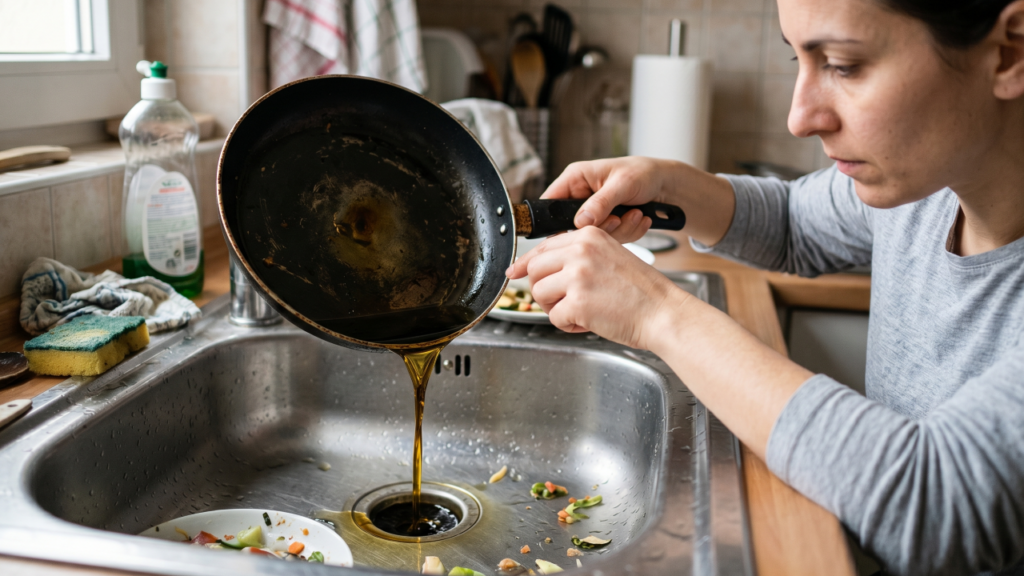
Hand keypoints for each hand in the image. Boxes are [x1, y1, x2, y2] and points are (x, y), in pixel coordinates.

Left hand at [505, 227, 690, 348]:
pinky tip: (588, 322)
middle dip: (543, 290)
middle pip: (535, 270)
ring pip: (539, 293)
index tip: (514, 272)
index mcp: (588, 235)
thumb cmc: (640, 291)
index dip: (526, 263)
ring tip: (580, 312)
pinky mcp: (577, 302)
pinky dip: (568, 326)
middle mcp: (580, 251)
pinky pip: (553, 317)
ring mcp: (577, 275)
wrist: (663, 312)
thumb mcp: (608, 257)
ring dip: (554, 308)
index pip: (543, 247)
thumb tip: (534, 267)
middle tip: (563, 302)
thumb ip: (576, 257)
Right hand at [542, 156, 678, 242]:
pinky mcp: (606, 225)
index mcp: (575, 179)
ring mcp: (593, 213)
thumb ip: (600, 203)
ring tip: (636, 214)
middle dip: (600, 228)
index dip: (554, 221)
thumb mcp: (622, 184)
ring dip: (619, 230)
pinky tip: (639, 218)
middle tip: (618, 218)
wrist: (667, 185)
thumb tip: (581, 221)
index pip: (549, 203)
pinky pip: (609, 239)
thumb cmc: (643, 173)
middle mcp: (580, 197)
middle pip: (572, 227)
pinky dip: (628, 232)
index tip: (573, 233)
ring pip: (593, 237)